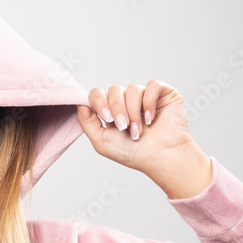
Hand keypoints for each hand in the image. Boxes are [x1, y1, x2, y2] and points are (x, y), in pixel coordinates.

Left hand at [76, 80, 195, 173]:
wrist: (160, 158)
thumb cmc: (132, 153)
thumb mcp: (101, 141)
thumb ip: (86, 122)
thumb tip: (79, 103)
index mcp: (112, 110)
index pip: (98, 93)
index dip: (99, 102)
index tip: (106, 118)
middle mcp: (128, 101)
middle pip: (114, 90)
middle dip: (117, 109)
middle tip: (124, 127)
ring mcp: (145, 96)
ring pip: (132, 89)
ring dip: (133, 112)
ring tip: (139, 130)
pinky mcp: (163, 93)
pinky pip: (152, 85)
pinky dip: (149, 102)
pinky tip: (151, 118)